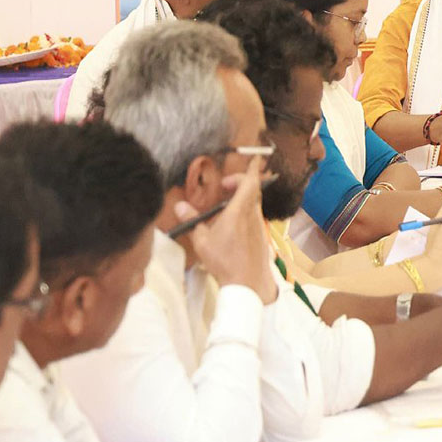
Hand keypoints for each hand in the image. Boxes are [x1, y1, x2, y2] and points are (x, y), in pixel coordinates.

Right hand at [179, 156, 276, 302]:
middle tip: (224, 187)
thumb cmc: (224, 261)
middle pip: (252, 190)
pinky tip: (230, 226)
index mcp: (239, 211)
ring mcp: (259, 225)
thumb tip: (180, 205)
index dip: (250, 168)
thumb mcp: (202, 241)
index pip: (250, 182)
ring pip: (253, 204)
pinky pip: (253, 217)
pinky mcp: (261, 236)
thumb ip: (191, 220)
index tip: (251, 158)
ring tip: (223, 207)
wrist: (247, 283)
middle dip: (239, 183)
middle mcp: (253, 215)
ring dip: (241, 199)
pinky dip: (244, 213)